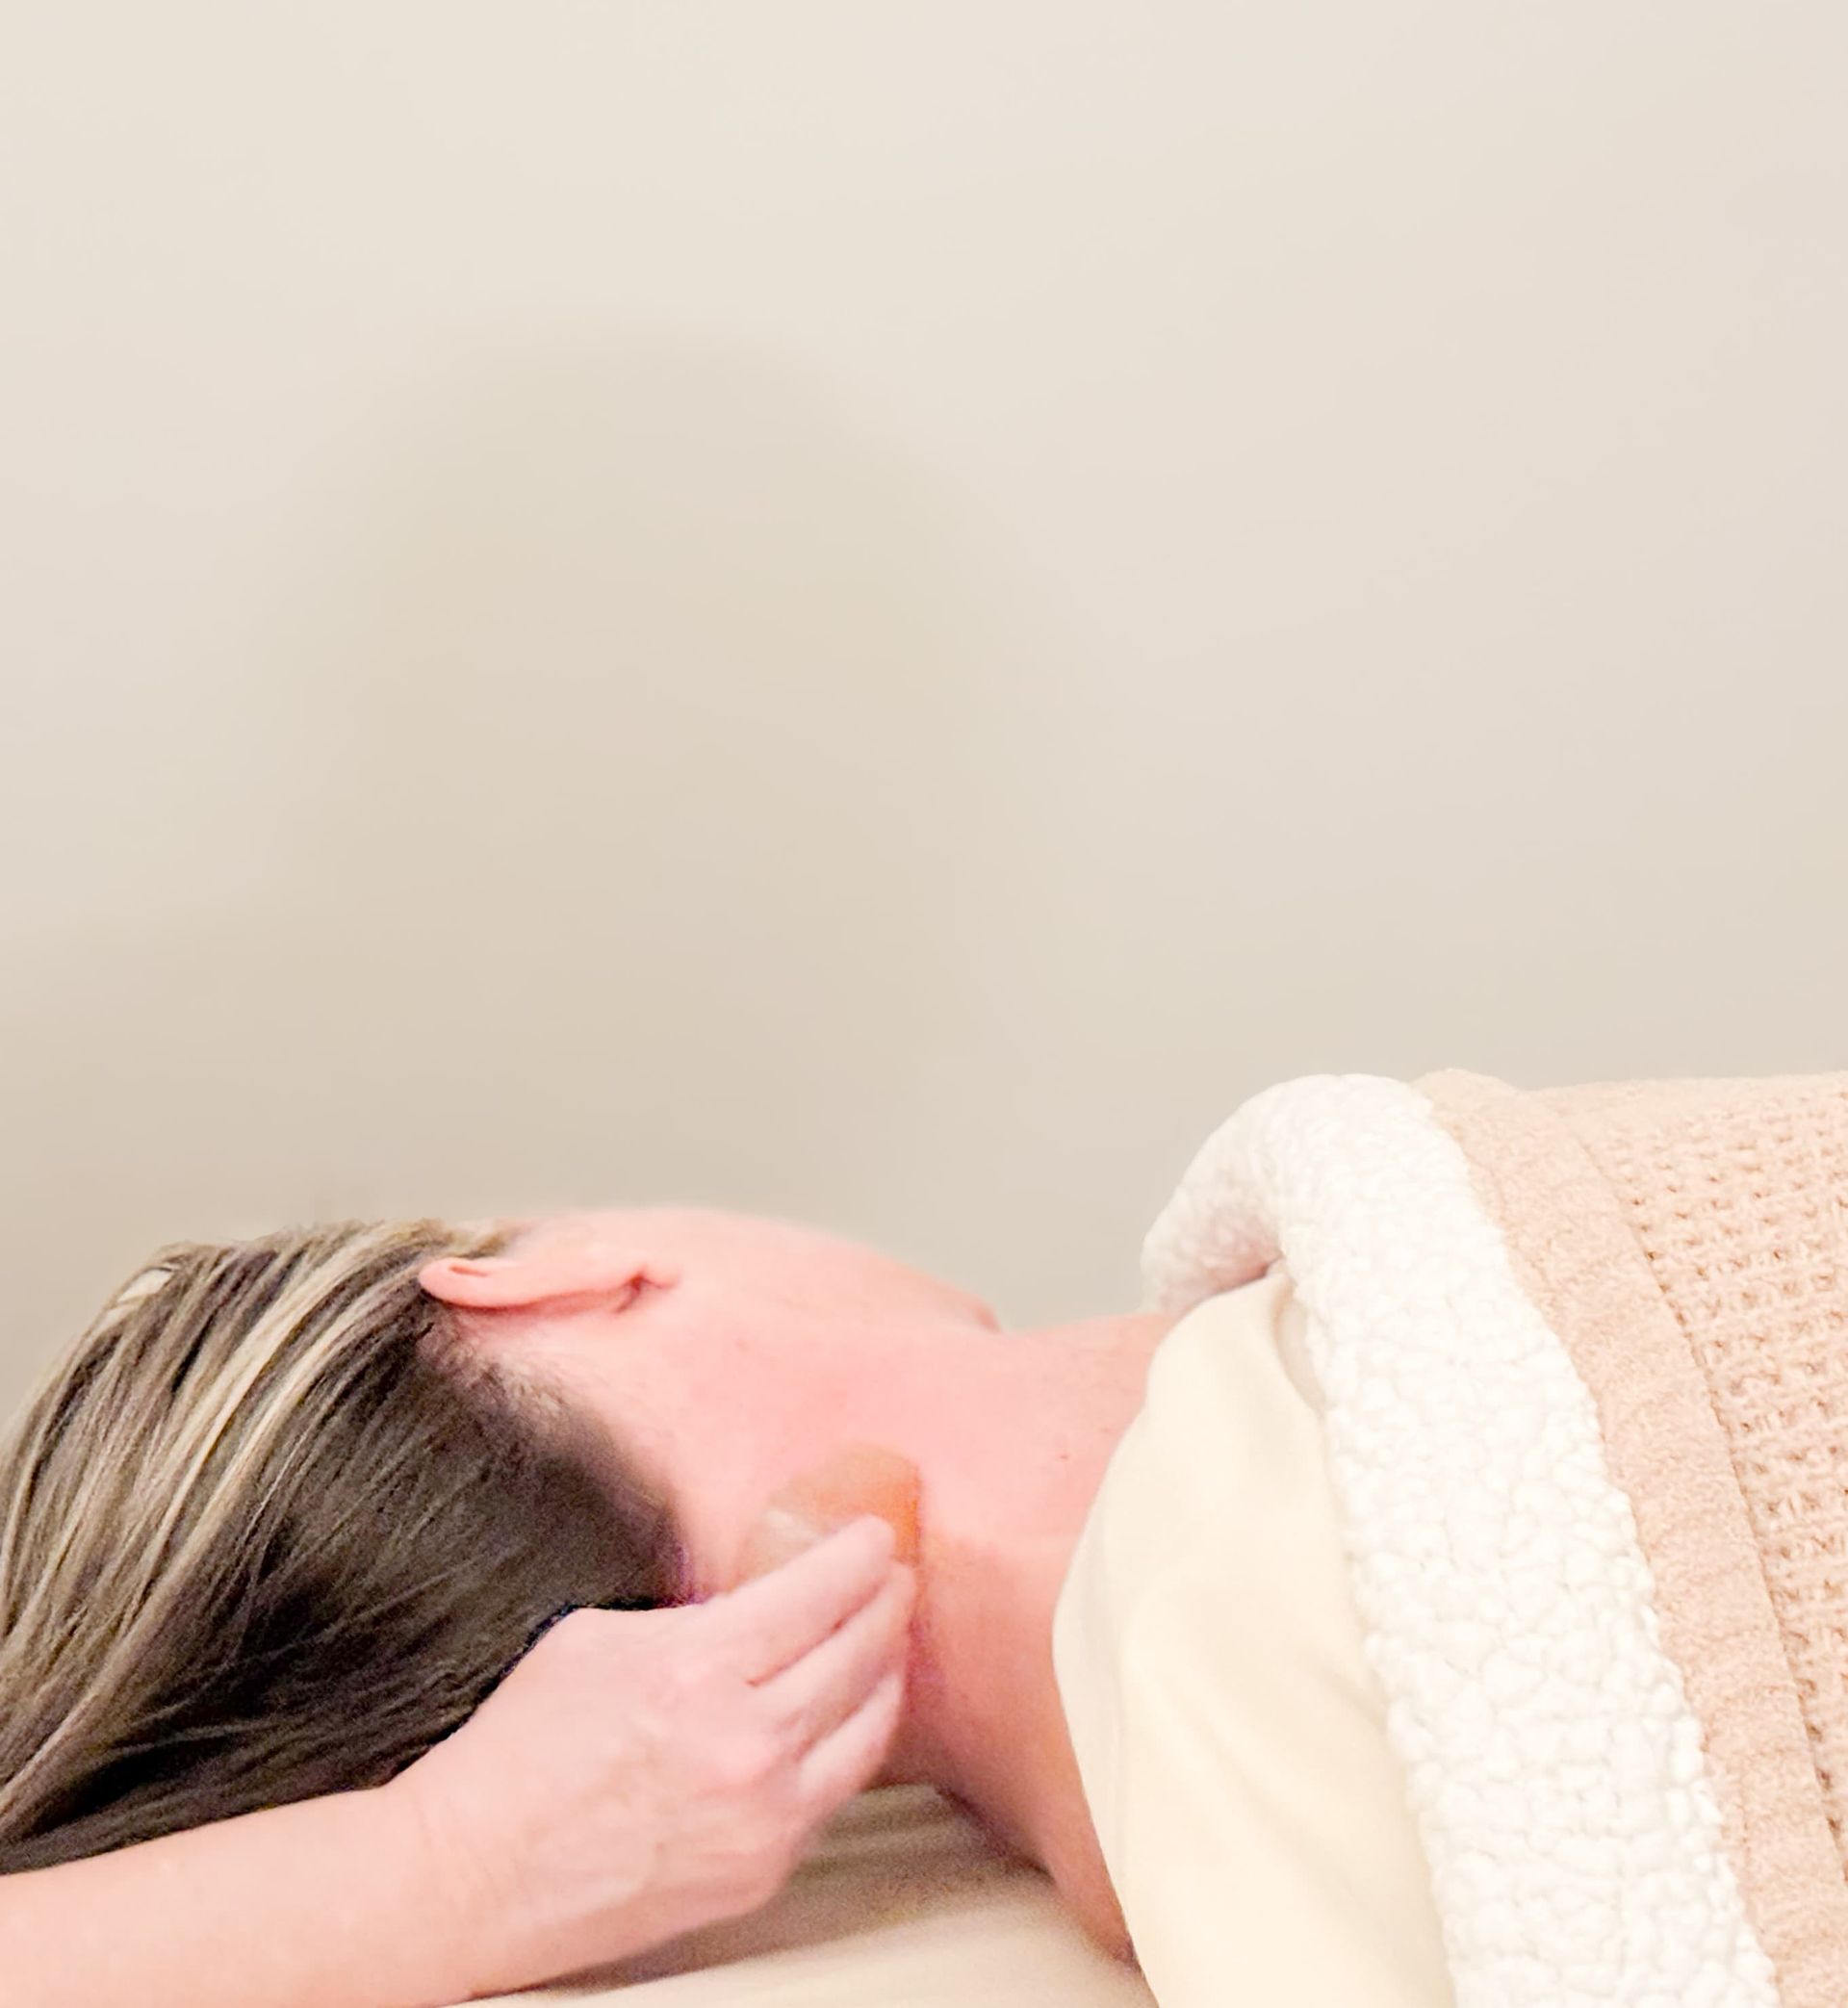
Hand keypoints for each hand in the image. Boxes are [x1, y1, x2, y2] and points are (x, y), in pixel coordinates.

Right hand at [384, 1515, 913, 2000]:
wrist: (474, 1876)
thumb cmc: (519, 1754)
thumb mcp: (598, 1638)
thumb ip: (692, 1615)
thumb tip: (759, 1596)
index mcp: (697, 1668)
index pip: (818, 1593)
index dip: (860, 1555)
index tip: (874, 1536)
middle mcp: (743, 1742)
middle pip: (859, 1653)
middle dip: (886, 1603)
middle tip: (892, 1578)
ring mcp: (761, 1815)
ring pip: (868, 1727)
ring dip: (885, 1671)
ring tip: (886, 1639)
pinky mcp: (762, 1870)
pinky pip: (835, 1792)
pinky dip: (851, 1743)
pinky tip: (848, 1716)